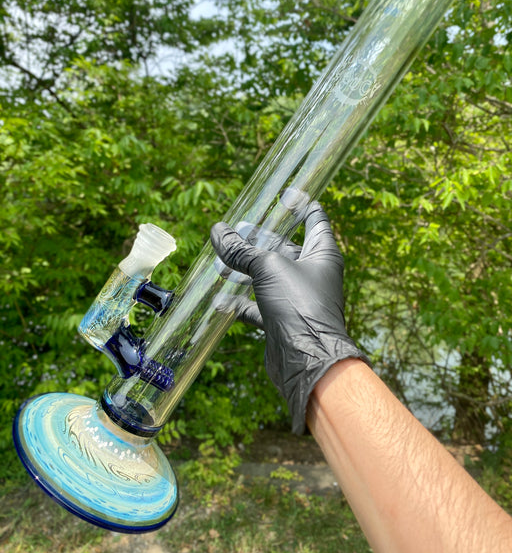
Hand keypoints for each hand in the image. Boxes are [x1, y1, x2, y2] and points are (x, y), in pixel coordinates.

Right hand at [210, 201, 369, 433]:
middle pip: (285, 247)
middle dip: (260, 238)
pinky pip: (259, 306)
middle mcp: (312, 273)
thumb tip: (218, 231)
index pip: (314, 219)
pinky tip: (220, 299)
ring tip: (220, 258)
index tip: (284, 193)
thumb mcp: (269, 267)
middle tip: (237, 228)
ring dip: (245, 267)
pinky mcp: (283, 320)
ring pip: (269, 276)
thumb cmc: (299, 304)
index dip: (300, 204)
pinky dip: (241, 302)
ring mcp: (297, 298)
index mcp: (322, 253)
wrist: (307, 359)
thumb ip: (242, 250)